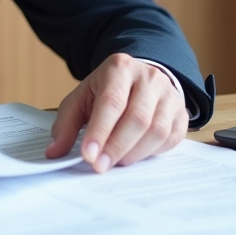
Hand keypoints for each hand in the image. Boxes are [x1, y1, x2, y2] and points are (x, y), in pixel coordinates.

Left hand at [44, 53, 185, 171]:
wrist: (139, 78)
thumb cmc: (107, 91)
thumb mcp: (82, 98)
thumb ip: (66, 124)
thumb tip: (54, 152)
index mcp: (120, 68)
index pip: (111, 102)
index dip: (100, 131)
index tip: (88, 155)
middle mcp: (149, 78)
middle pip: (137, 118)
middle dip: (116, 147)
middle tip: (100, 166)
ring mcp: (169, 94)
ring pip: (157, 130)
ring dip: (134, 153)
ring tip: (116, 163)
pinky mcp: (181, 113)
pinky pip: (171, 138)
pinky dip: (152, 153)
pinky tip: (135, 155)